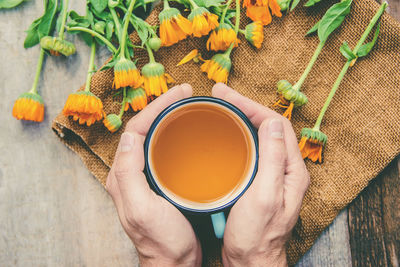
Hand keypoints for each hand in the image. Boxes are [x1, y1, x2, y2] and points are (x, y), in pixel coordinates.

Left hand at [106, 84, 201, 266]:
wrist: (174, 261)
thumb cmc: (161, 240)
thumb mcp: (141, 208)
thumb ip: (129, 173)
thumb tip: (130, 136)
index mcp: (123, 174)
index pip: (136, 129)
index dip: (156, 107)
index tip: (179, 93)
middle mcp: (132, 171)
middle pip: (144, 128)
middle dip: (163, 106)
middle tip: (185, 93)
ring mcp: (147, 175)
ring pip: (155, 136)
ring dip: (169, 117)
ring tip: (188, 105)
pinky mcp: (162, 181)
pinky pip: (166, 150)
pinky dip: (177, 135)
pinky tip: (190, 132)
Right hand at [212, 83, 309, 266]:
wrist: (251, 260)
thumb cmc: (257, 235)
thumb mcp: (265, 196)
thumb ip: (272, 159)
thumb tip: (272, 123)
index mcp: (291, 170)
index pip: (277, 125)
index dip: (253, 107)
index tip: (229, 97)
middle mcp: (284, 169)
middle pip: (267, 127)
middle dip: (244, 107)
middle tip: (220, 95)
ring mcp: (271, 175)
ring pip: (258, 136)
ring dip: (240, 119)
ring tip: (220, 106)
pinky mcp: (257, 182)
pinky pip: (249, 150)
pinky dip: (236, 136)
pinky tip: (223, 134)